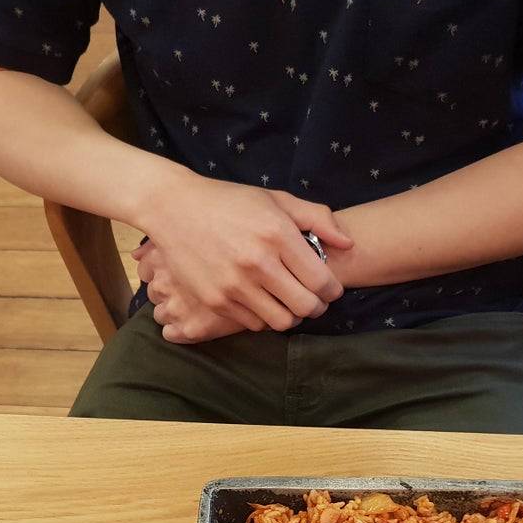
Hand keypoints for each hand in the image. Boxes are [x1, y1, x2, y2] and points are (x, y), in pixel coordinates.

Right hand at [137, 174, 353, 331]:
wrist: (174, 209)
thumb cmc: (230, 202)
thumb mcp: (275, 199)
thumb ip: (316, 218)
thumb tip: (347, 244)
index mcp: (277, 234)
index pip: (321, 280)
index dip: (332, 291)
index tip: (330, 289)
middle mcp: (257, 263)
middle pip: (305, 307)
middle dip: (316, 308)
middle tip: (313, 301)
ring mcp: (234, 285)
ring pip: (280, 322)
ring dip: (290, 316)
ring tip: (287, 303)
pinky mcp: (215, 301)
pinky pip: (252, 323)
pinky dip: (262, 317)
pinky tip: (261, 301)